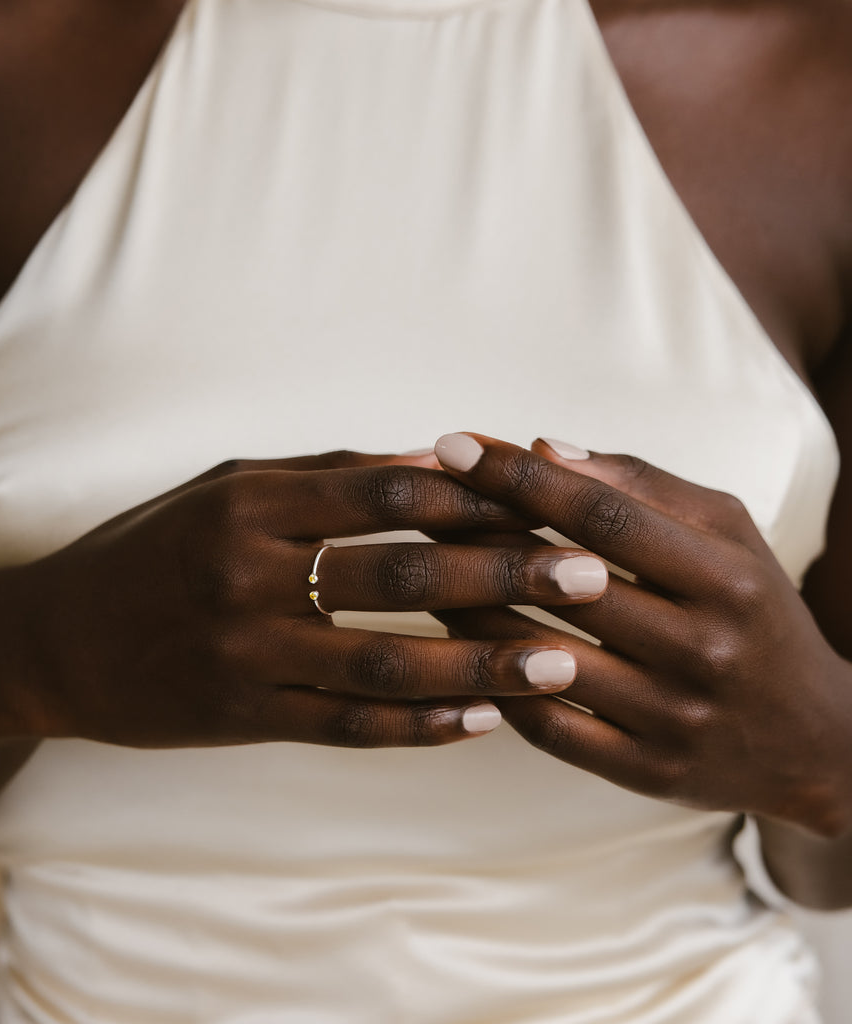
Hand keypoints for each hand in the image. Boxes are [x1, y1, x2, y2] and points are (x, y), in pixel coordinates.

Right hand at [0, 449, 609, 750]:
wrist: (55, 639)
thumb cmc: (150, 548)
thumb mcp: (226, 489)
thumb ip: (325, 476)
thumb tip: (433, 461)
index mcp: (252, 501)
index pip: (389, 490)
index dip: (478, 496)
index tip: (552, 500)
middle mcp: (250, 572)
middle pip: (403, 571)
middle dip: (506, 572)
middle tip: (593, 574)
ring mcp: (247, 651)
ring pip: (387, 661)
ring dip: (481, 664)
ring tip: (561, 663)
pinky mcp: (242, 716)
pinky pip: (345, 725)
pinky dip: (418, 727)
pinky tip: (480, 724)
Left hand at [432, 432, 851, 837]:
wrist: (812, 739)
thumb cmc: (753, 610)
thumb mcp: (727, 534)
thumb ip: (643, 485)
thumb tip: (546, 448)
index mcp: (725, 577)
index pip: (603, 516)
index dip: (521, 477)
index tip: (455, 445)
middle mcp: (704, 650)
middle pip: (563, 584)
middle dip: (478, 535)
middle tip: (414, 501)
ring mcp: (672, 718)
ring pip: (540, 657)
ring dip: (467, 608)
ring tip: (419, 566)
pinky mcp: (645, 771)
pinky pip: (547, 726)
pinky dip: (491, 681)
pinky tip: (451, 643)